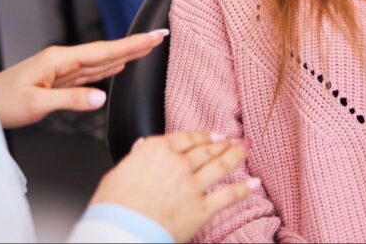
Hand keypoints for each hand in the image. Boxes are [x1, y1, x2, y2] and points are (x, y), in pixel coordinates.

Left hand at [0, 31, 167, 128]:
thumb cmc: (3, 102)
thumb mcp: (37, 103)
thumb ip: (71, 100)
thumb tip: (101, 97)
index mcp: (60, 59)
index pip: (103, 51)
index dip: (131, 45)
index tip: (153, 37)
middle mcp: (63, 60)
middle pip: (106, 51)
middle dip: (134, 44)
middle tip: (159, 36)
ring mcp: (62, 69)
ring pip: (100, 60)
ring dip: (124, 54)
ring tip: (146, 47)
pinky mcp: (60, 79)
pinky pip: (91, 71)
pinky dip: (109, 67)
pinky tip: (118, 65)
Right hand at [91, 131, 257, 242]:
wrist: (119, 231)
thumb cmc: (112, 207)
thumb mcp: (118, 172)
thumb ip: (136, 158)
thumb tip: (141, 149)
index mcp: (156, 150)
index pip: (185, 138)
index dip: (203, 136)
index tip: (212, 135)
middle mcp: (177, 163)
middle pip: (205, 149)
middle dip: (222, 143)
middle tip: (234, 139)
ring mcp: (191, 185)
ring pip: (220, 165)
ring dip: (235, 156)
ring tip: (245, 150)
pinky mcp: (200, 209)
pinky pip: (227, 196)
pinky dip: (244, 188)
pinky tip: (254, 183)